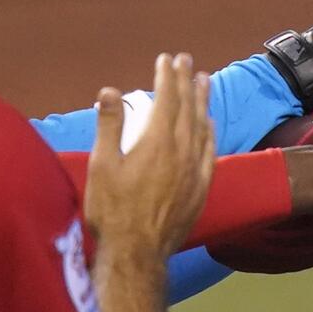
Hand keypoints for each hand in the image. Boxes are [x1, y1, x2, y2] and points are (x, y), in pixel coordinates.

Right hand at [86, 53, 216, 257]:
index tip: (167, 59)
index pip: (167, 99)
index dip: (168, 77)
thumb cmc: (112, 210)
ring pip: (202, 126)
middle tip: (186, 60)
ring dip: (202, 101)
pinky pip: (210, 150)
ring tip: (204, 80)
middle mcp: (182, 151)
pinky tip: (209, 123)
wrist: (138, 252)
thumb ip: (109, 125)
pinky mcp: (202, 187)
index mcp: (157, 142)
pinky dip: (210, 131)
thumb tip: (110, 91)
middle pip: (187, 107)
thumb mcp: (101, 165)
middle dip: (186, 81)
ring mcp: (195, 169)